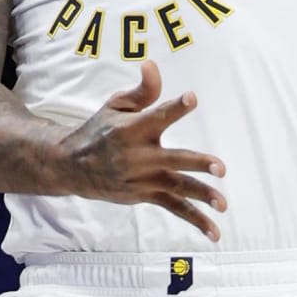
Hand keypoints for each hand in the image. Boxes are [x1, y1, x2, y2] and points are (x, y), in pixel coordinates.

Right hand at [52, 60, 226, 240]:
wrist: (73, 166)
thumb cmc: (100, 130)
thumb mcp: (115, 105)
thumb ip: (142, 90)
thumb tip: (153, 65)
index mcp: (131, 130)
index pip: (157, 116)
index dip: (175, 107)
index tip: (192, 98)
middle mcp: (138, 156)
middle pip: (173, 160)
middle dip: (197, 164)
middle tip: (220, 168)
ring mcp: (142, 179)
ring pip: (177, 188)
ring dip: (202, 195)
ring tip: (223, 203)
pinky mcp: (145, 195)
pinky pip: (173, 208)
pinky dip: (195, 220)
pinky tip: (214, 232)